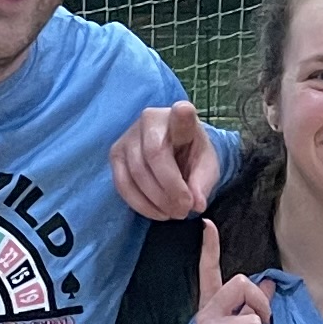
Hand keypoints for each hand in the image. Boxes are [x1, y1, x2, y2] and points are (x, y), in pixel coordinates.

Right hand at [114, 98, 222, 220]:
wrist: (175, 153)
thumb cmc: (192, 156)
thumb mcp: (207, 167)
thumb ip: (203, 183)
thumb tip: (196, 204)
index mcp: (180, 116)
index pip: (180, 115)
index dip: (181, 115)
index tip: (183, 110)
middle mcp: (150, 119)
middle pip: (154, 155)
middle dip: (170, 189)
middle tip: (184, 210)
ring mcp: (128, 136)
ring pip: (137, 173)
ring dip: (156, 201)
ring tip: (174, 213)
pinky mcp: (115, 154)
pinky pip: (122, 184)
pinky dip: (140, 204)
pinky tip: (157, 212)